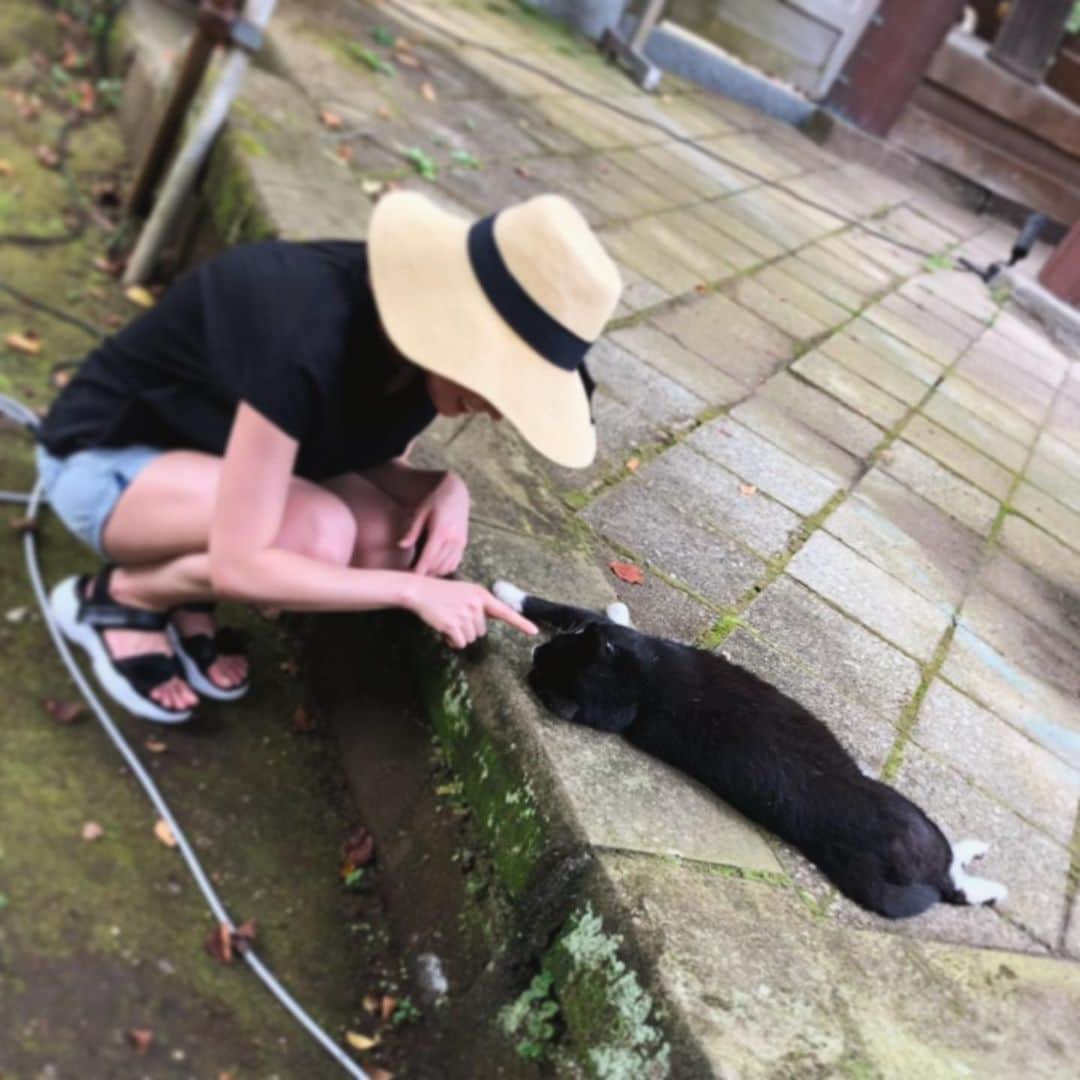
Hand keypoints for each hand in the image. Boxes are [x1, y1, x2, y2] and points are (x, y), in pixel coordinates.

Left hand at [399, 472, 469, 576]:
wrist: (457, 492)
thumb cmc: (436, 500)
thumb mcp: (421, 512)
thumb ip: (412, 531)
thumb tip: (402, 545)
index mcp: (441, 531)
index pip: (429, 557)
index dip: (420, 570)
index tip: (411, 578)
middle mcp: (453, 539)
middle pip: (438, 565)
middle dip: (425, 574)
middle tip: (412, 578)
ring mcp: (460, 542)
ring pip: (448, 566)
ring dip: (435, 572)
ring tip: (422, 574)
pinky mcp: (464, 543)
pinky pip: (455, 562)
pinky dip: (445, 568)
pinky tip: (435, 567)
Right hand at [407, 578, 537, 648]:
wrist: (420, 591)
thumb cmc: (443, 593)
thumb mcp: (466, 593)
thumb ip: (481, 605)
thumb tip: (496, 617)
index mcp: (481, 595)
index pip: (505, 611)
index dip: (521, 623)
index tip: (534, 631)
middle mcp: (476, 604)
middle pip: (482, 631)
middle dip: (469, 629)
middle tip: (455, 617)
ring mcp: (465, 614)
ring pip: (471, 638)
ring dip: (460, 635)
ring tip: (449, 621)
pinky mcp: (453, 624)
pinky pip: (460, 643)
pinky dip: (452, 641)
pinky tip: (444, 630)